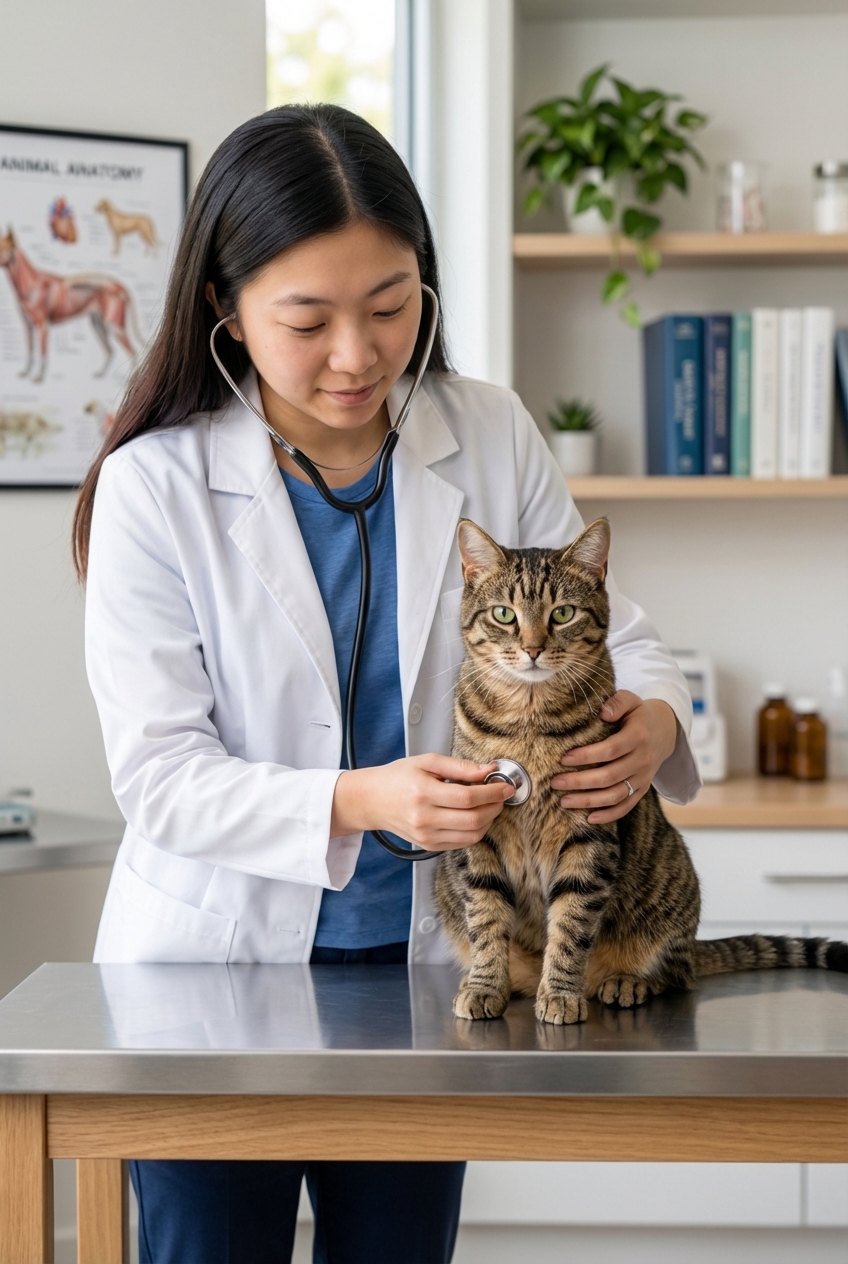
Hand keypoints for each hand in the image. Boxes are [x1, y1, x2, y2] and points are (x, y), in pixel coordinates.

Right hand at [331, 754, 512, 850]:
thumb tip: (488, 769)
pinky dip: (476, 830)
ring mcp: (427, 836)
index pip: (468, 798)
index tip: (506, 785)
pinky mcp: (429, 846)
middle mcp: (424, 818)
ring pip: (472, 835)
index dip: (493, 792)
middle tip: (501, 794)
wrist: (372, 800)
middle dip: (495, 807)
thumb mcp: (427, 761)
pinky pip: (462, 842)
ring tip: (490, 804)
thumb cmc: (398, 777)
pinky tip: (476, 815)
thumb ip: (460, 766)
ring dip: (489, 820)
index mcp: (423, 793)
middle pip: (474, 819)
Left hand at [550, 691, 677, 823]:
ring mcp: (644, 777)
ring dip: (589, 801)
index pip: (611, 749)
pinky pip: (626, 806)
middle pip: (609, 776)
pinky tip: (589, 818)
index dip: (587, 756)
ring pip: (616, 795)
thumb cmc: (637, 714)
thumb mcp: (630, 700)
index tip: (563, 759)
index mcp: (638, 736)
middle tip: (555, 782)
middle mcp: (642, 759)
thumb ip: (617, 702)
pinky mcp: (642, 790)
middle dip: (580, 781)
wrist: (664, 732)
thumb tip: (603, 712)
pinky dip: (609, 815)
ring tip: (563, 801)